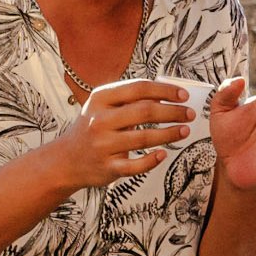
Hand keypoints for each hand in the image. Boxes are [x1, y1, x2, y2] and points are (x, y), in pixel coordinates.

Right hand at [46, 79, 192, 188]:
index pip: (138, 88)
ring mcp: (102, 145)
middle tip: (189, 114)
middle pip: (145, 111)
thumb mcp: (102, 106)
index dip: (165, 90)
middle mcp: (99, 120)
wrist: (65, 160)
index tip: (184, 95)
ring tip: (184, 131)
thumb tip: (167, 92)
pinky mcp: (107, 167)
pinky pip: (136, 165)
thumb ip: (129, 98)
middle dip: (173, 112)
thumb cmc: (92, 128)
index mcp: (100, 99)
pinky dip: (152, 160)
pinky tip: (164, 154)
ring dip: (170, 134)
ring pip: (144, 138)